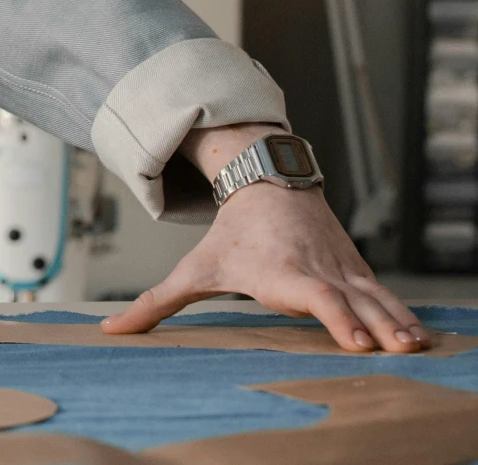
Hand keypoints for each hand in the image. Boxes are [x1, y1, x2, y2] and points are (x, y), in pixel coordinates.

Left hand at [102, 135, 424, 352]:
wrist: (268, 182)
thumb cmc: (229, 234)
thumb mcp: (193, 267)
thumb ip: (155, 303)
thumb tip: (111, 328)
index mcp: (279, 272)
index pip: (313, 295)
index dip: (334, 315)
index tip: (355, 340)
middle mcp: (315, 270)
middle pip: (351, 301)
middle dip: (376, 326)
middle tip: (396, 350)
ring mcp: (340, 268)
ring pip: (374, 297)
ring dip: (397, 322)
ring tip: (416, 347)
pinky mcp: (356, 269)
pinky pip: (384, 294)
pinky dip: (404, 313)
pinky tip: (420, 337)